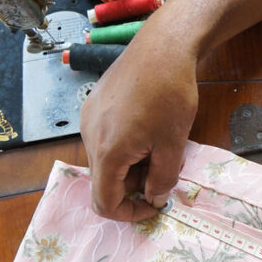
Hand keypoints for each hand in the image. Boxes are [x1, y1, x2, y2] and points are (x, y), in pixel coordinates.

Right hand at [79, 21, 199, 221]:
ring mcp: (88, 119)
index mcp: (107, 152)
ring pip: (105, 159)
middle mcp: (89, 137)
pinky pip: (104, 137)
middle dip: (133, 185)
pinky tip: (148, 129)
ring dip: (130, 164)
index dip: (130, 214)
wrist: (162, 47)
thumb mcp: (173, 144)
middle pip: (104, 181)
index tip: (154, 205)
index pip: (104, 203)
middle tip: (164, 171)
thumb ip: (162, 179)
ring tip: (160, 146)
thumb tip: (154, 198)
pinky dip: (124, 145)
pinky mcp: (94, 104)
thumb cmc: (170, 95)